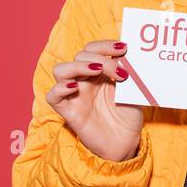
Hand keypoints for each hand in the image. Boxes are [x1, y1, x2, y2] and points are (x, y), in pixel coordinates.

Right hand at [46, 40, 143, 161]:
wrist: (125, 142)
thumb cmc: (128, 115)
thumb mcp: (133, 90)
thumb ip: (130, 73)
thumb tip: (134, 54)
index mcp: (99, 72)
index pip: (93, 48)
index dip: (105, 45)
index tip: (124, 48)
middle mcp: (84, 80)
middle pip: (80, 56)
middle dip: (101, 59)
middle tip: (121, 72)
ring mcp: (74, 94)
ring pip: (61, 70)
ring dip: (79, 66)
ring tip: (98, 71)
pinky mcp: (68, 111)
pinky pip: (52, 96)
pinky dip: (60, 88)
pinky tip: (75, 88)